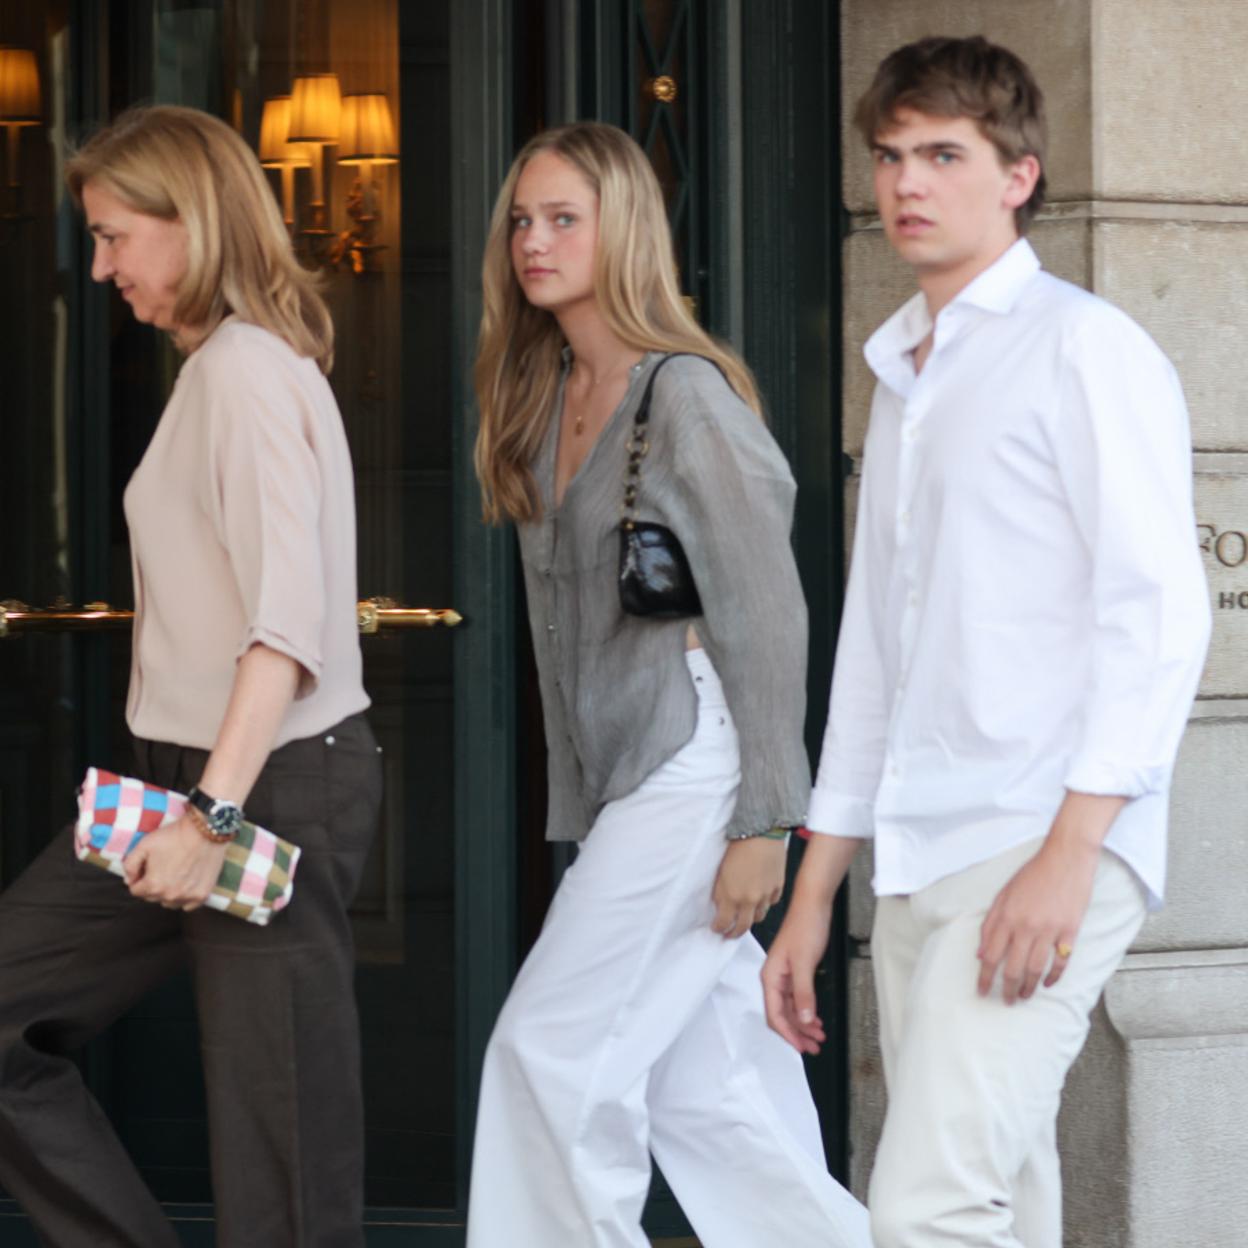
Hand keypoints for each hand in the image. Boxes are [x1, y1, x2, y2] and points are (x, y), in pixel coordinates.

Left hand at [124, 814, 228, 910]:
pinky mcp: (202, 895)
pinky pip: (188, 905)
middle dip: (153, 885)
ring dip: (168, 893)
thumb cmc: (173, 836)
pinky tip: (186, 883)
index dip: (139, 877)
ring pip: (169, 903)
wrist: (205, 831)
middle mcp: (169, 896)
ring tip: (175, 875)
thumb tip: (129, 881)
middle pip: (152, 897)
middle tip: (162, 867)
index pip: (136, 891)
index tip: (147, 867)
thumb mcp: (144, 845)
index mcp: (153, 885)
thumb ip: (130, 865)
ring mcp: (187, 897)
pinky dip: (185, 898)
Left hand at [711, 837, 785, 938]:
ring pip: (760, 917)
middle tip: (729, 934)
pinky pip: (772, 902)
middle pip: (743, 927)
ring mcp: (766, 894)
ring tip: (745, 916)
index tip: (716, 928)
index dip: (718, 928)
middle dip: (734, 933)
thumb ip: (721, 893)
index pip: (724, 922)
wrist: (761, 833)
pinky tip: (761, 899)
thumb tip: (720, 907)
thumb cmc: (737, 847)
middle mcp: (750, 900)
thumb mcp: (720, 872)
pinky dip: (766, 904)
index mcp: (732, 896)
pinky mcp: (779, 886)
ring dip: (751, 918)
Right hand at [762, 895, 831, 1053]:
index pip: (775, 1014)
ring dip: (804, 1024)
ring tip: (819, 1036)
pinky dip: (807, 1010)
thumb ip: (803, 992)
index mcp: (771, 977)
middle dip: (798, 1033)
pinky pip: (799, 998)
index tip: (801, 1047)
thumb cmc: (805, 927)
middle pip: (782, 1015)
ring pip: (792, 1008)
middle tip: (815, 1047)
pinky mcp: (797, 971)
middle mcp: (775, 978)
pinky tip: (816, 1018)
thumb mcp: (804, 962)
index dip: (788, 1033)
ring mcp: (786, 975)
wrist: (814, 904)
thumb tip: (803, 1019)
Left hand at [977, 838, 1099, 1003]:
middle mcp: (1025, 927)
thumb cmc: (1032, 875)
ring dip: (1029, 987)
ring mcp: (1049, 930)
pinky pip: (1061, 962)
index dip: (985, 977)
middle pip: (1013, 968)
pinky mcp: (1070, 932)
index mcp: (1006, 917)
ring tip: (1024, 997)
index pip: (991, 955)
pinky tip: (1047, 984)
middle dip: (1007, 989)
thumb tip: (980, 953)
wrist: (1065, 859)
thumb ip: (990, 924)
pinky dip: (1054, 976)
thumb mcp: (1003, 894)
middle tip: (1005, 1001)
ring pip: (1036, 969)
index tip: (981, 991)